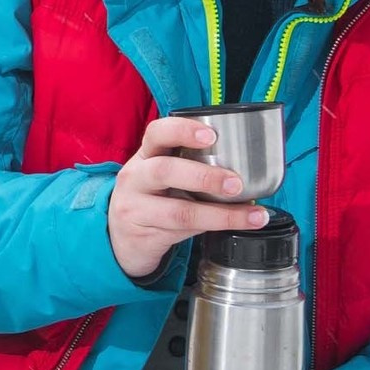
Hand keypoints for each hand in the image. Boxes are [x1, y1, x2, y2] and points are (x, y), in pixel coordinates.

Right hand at [107, 116, 272, 279]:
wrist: (121, 239)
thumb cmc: (151, 201)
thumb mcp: (161, 178)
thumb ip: (191, 169)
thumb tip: (244, 172)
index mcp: (145, 156)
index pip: (157, 133)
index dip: (183, 130)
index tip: (211, 135)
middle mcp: (135, 178)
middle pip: (164, 170)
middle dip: (204, 176)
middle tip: (235, 183)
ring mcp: (135, 208)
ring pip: (178, 210)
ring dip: (219, 213)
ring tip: (249, 214)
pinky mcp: (143, 234)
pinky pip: (181, 232)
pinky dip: (212, 228)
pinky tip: (234, 225)